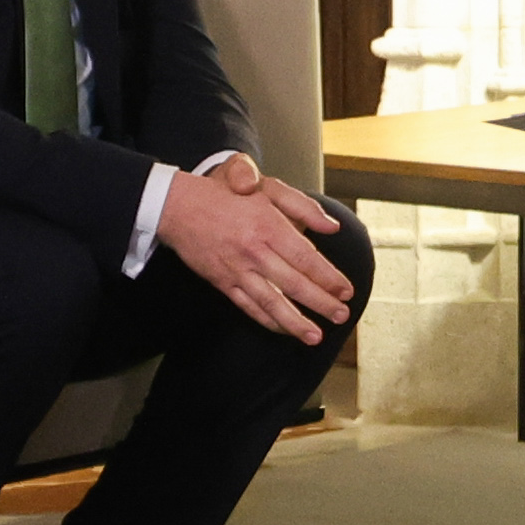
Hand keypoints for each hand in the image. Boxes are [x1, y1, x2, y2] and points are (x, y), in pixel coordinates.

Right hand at [161, 161, 357, 342]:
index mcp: (268, 226)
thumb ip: (302, 206)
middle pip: (294, 283)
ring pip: (272, 302)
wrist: (179, 207)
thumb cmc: (225, 195)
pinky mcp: (224, 282)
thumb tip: (331, 226)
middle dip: (321, 303)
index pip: (306, 258)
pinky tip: (283, 329)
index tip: (346, 290)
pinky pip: (249, 307)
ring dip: (295, 322)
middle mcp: (254, 251)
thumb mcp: (267, 188)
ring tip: (315, 336)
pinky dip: (268, 321)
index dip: (329, 277)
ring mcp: (238, 270)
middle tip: (341, 315)